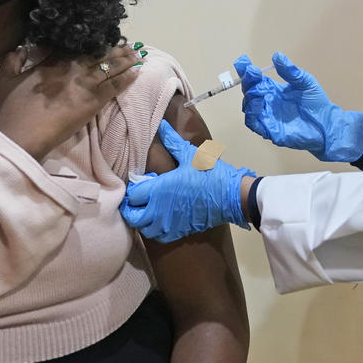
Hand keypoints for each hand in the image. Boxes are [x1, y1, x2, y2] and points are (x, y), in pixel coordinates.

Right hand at [0, 43, 140, 159]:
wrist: (23, 133)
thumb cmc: (12, 109)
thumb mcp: (4, 79)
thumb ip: (12, 60)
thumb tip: (21, 49)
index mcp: (51, 62)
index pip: (74, 47)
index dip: (90, 41)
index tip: (100, 37)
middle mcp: (71, 69)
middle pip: (97, 54)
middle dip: (113, 48)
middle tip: (127, 44)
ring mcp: (84, 84)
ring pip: (109, 67)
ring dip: (125, 60)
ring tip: (137, 54)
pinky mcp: (93, 101)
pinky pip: (115, 85)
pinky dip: (127, 77)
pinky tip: (137, 72)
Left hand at [120, 120, 253, 242]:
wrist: (231, 197)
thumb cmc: (210, 175)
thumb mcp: (191, 155)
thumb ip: (172, 141)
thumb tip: (161, 125)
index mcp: (159, 190)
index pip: (132, 195)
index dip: (133, 188)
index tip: (141, 182)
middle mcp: (159, 211)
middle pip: (132, 216)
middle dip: (131, 207)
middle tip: (139, 197)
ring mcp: (168, 224)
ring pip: (143, 229)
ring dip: (142, 220)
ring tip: (148, 208)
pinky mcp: (178, 232)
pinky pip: (158, 236)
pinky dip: (154, 230)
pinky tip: (160, 219)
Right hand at [235, 51, 362, 161]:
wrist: (327, 123)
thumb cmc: (316, 103)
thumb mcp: (305, 82)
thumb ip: (290, 71)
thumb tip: (277, 56)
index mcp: (273, 90)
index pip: (256, 80)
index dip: (247, 71)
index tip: (243, 61)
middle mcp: (268, 103)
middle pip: (249, 92)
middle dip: (248, 81)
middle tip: (252, 72)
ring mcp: (268, 117)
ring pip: (249, 107)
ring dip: (249, 97)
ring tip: (256, 89)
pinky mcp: (271, 131)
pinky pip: (255, 124)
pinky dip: (252, 115)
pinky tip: (258, 104)